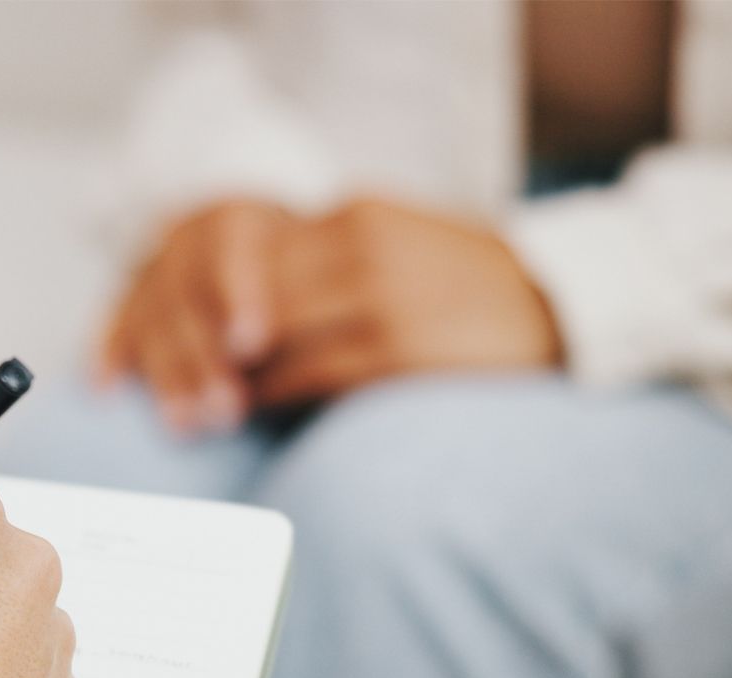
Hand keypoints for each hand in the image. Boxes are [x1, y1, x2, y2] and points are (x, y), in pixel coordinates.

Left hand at [97, 197, 561, 430]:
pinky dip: (268, 393)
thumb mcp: (395, 247)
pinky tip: (248, 409)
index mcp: (358, 213)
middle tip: (169, 378)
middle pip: (250, 292)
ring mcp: (381, 297)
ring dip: (227, 374)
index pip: (253, 252)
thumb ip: (326, 265)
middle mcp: (363, 245)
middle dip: (204, 339)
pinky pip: (309, 374)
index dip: (207, 298)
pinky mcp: (399, 350)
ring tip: (201, 402)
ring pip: (271, 336)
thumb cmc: (464, 290)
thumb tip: (241, 315)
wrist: (562, 307)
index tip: (175, 333)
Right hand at [97, 199, 294, 433]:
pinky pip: (117, 321)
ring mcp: (156, 262)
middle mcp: (190, 233)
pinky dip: (109, 353)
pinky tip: (104, 387)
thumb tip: (317, 350)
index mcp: (243, 216)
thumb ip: (310, 303)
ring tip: (186, 424)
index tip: (251, 345)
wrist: (261, 245)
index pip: (232, 248)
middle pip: (184, 290)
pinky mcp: (133, 291)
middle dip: (201, 355)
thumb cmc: (312, 274)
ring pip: (150, 315)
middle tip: (225, 410)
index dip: (238, 293)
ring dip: (166, 374)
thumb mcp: (320, 270)